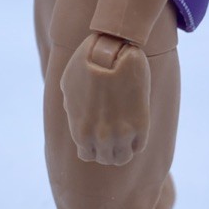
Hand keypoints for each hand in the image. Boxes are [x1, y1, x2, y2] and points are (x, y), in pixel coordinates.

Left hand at [60, 33, 150, 164]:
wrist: (113, 49)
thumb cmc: (86, 62)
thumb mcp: (68, 86)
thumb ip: (71, 107)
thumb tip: (75, 114)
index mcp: (80, 130)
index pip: (87, 155)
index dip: (93, 148)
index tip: (99, 138)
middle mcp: (100, 137)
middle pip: (107, 159)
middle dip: (109, 150)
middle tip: (114, 136)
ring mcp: (121, 133)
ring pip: (123, 158)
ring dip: (124, 149)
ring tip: (126, 136)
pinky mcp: (141, 124)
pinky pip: (139, 146)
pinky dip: (137, 141)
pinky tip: (136, 128)